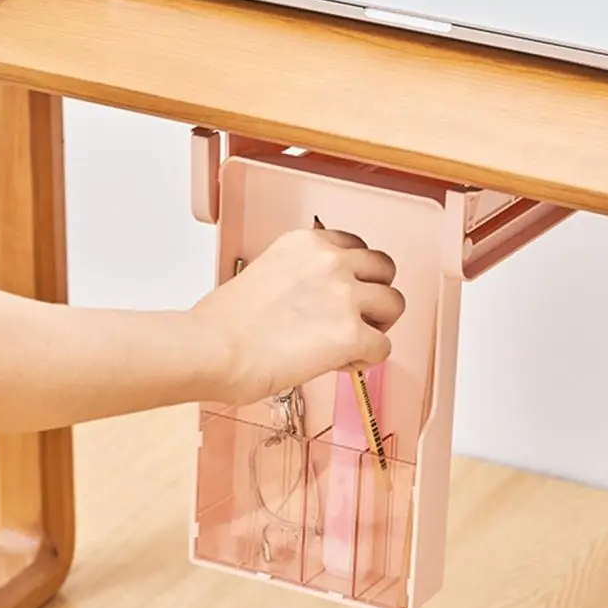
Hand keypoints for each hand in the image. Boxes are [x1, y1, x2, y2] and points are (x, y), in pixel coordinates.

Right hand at [190, 227, 405, 404]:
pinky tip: (341, 364)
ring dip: (378, 325)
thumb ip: (296, 279)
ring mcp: (344, 296)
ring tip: (352, 343)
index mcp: (304, 243)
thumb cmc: (221, 325)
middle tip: (358, 317)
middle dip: (376, 293)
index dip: (354, 273)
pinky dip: (367, 360)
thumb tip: (307, 304)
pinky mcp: (351, 334)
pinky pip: (383, 347)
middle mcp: (330, 261)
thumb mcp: (261, 275)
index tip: (344, 291)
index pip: (354, 246)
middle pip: (385, 268)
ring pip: (394, 304)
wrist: (213, 349)